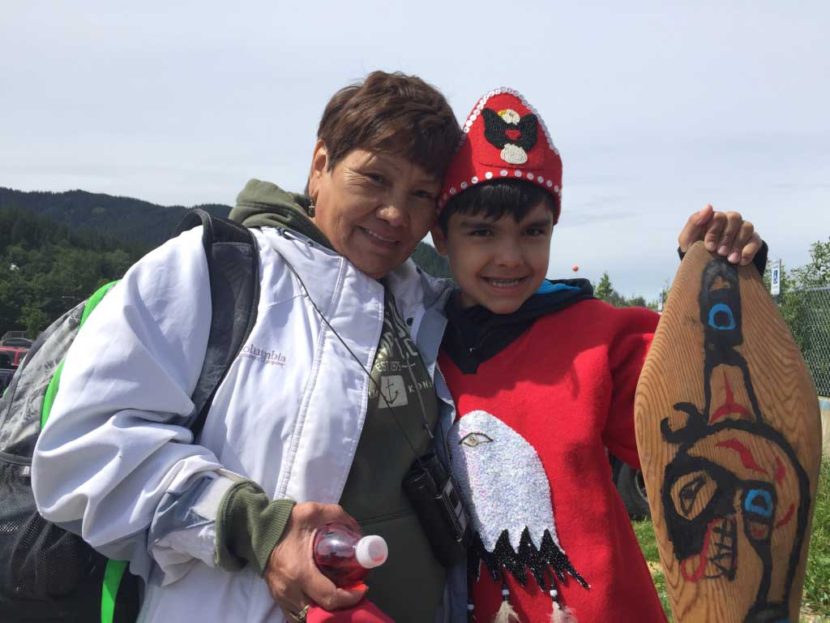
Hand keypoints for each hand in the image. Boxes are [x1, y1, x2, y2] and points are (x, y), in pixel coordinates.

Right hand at [265, 502, 366, 618]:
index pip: (329, 598)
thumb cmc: (286, 523)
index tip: (361, 588)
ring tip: (339, 597)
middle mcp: (290, 590)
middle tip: (352, 593)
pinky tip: (321, 601)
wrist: (257, 529)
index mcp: (300, 572)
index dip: (350, 597)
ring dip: (326, 612)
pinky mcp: (277, 598)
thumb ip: (337, 516)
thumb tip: (356, 529)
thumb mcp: (313, 512)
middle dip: (340, 608)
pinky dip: (311, 612)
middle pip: (320, 614)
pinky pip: (296, 616)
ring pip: (307, 617)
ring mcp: (281, 597)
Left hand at [678, 204, 762, 265]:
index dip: (714, 231)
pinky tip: (741, 261)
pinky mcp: (753, 241)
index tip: (709, 247)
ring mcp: (742, 230)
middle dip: (727, 237)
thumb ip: (693, 222)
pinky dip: (749, 250)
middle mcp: (729, 221)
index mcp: (713, 218)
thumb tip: (708, 206)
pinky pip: (756, 240)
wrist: (706, 271)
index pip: (718, 216)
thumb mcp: (687, 240)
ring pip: (747, 226)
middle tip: (720, 253)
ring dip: (738, 243)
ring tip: (730, 260)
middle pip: (734, 218)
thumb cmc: (694, 251)